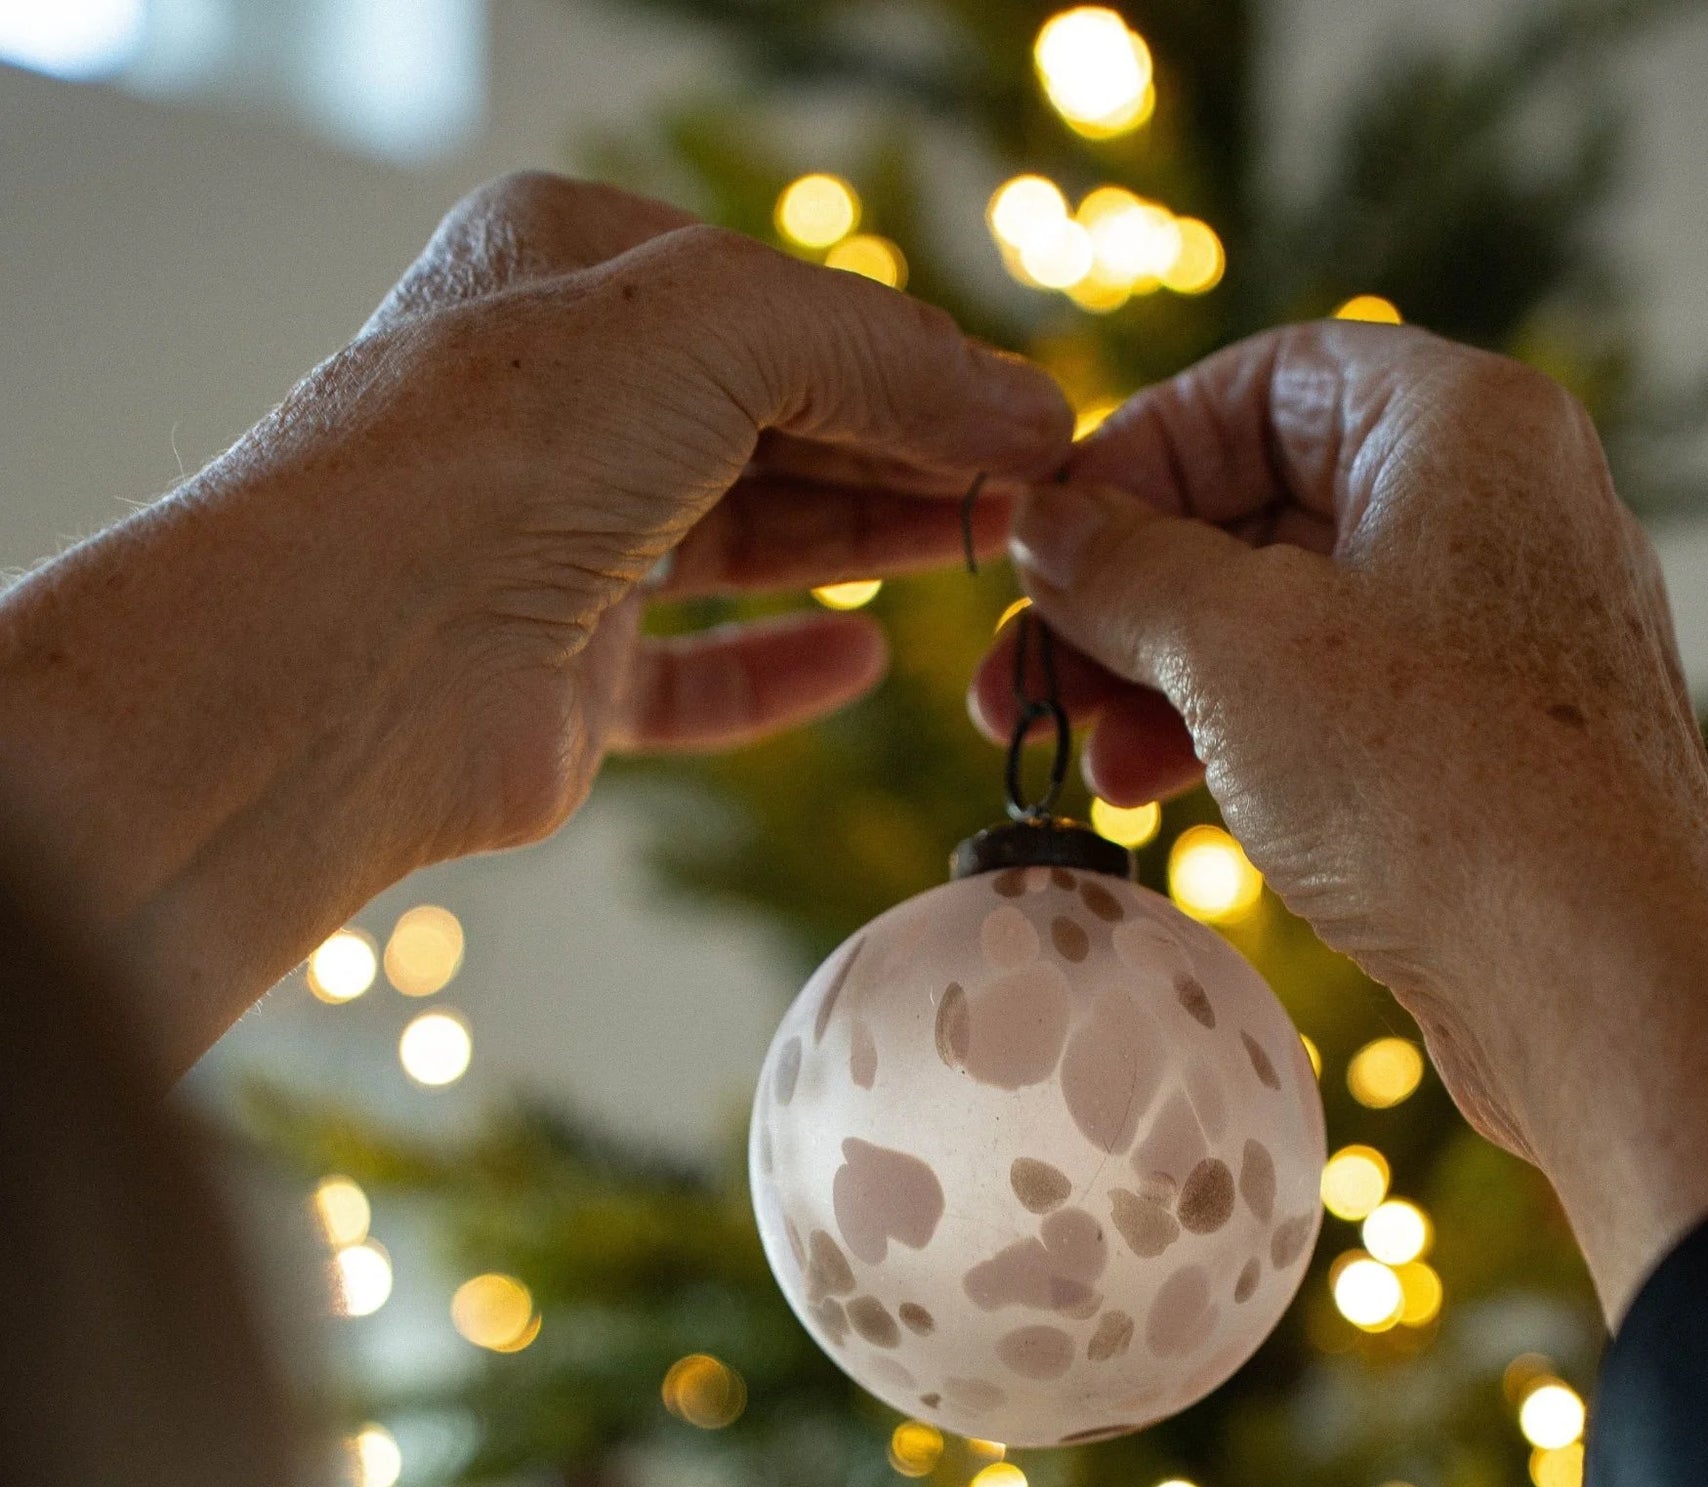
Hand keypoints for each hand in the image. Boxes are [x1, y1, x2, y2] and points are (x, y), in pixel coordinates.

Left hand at [0, 174, 1070, 1064]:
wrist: (356, 655)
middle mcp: (564, 402)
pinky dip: (783, 669)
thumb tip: (1025, 411)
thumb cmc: (502, 448)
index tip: (1034, 418)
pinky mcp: (569, 675)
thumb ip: (880, 355)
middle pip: (779, 421)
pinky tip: (863, 660)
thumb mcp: (717, 328)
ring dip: (870, 544)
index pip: (783, 309)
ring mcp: (563, 543)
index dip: (916, 361)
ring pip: (751, 538)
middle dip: (911, 451)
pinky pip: (699, 675)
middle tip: (1034, 493)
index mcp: (573, 274)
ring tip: (991, 554)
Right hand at [977, 323, 1707, 1313]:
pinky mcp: (1496, 742)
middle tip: (1020, 677)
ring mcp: (1505, 632)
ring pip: (1293, 616)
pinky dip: (1240, 729)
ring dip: (1164, 676)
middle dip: (1127, 595)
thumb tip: (1041, 527)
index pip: (1263, 383)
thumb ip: (1122, 568)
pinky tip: (1155, 788)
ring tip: (1076, 754)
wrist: (1601, 985)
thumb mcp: (1237, 648)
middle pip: (1267, 506)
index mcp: (1462, 425)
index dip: (1134, 455)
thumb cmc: (1437, 783)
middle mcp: (1500, 508)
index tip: (1046, 543)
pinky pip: (1340, 700)